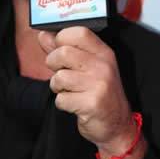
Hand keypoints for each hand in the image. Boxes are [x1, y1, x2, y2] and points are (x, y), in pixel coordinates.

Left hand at [38, 26, 134, 151]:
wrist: (116, 125)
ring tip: (70, 91)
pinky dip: (63, 104)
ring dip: (57, 87)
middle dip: (53, 64)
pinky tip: (74, 105)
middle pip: (64, 52)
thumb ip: (63, 50)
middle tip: (61, 74)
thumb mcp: (86, 68)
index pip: (79, 32)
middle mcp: (103, 66)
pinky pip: (61, 99)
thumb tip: (43, 35)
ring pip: (60, 77)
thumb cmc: (98, 94)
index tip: (59, 48)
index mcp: (103, 53)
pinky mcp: (92, 103)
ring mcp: (99, 84)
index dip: (62, 38)